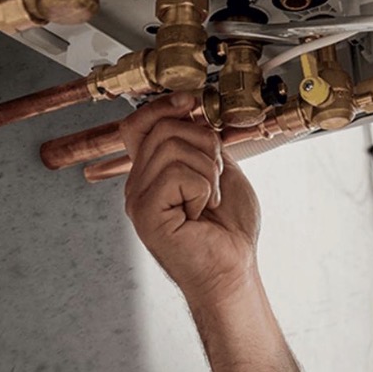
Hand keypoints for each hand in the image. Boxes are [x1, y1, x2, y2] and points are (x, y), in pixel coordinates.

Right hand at [121, 93, 260, 304]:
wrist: (234, 268)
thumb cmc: (229, 229)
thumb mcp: (219, 171)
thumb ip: (200, 142)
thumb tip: (190, 107)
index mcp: (151, 172)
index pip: (139, 123)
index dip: (163, 106)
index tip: (191, 103)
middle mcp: (138, 183)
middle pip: (164, 128)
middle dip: (205, 145)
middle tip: (215, 181)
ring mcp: (138, 198)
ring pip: (173, 147)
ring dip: (208, 172)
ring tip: (209, 201)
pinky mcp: (146, 214)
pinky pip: (177, 174)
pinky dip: (203, 190)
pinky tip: (201, 213)